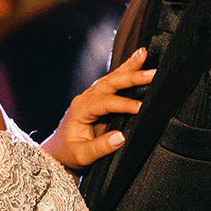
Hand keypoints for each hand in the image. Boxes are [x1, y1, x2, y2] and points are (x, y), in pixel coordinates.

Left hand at [41, 47, 153, 169]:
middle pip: (109, 83)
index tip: (141, 108)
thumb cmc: (69, 154)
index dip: (124, 104)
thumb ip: (100, 147)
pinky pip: (112, 82)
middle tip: (152, 73)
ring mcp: (90, 96)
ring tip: (143, 54)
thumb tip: (121, 137)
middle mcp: (85, 98)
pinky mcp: (97, 98)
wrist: (58, 153)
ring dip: (128, 67)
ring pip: (111, 78)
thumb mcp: (82, 156)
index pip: (105, 102)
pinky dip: (125, 71)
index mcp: (80, 109)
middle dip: (131, 76)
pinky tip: (136, 61)